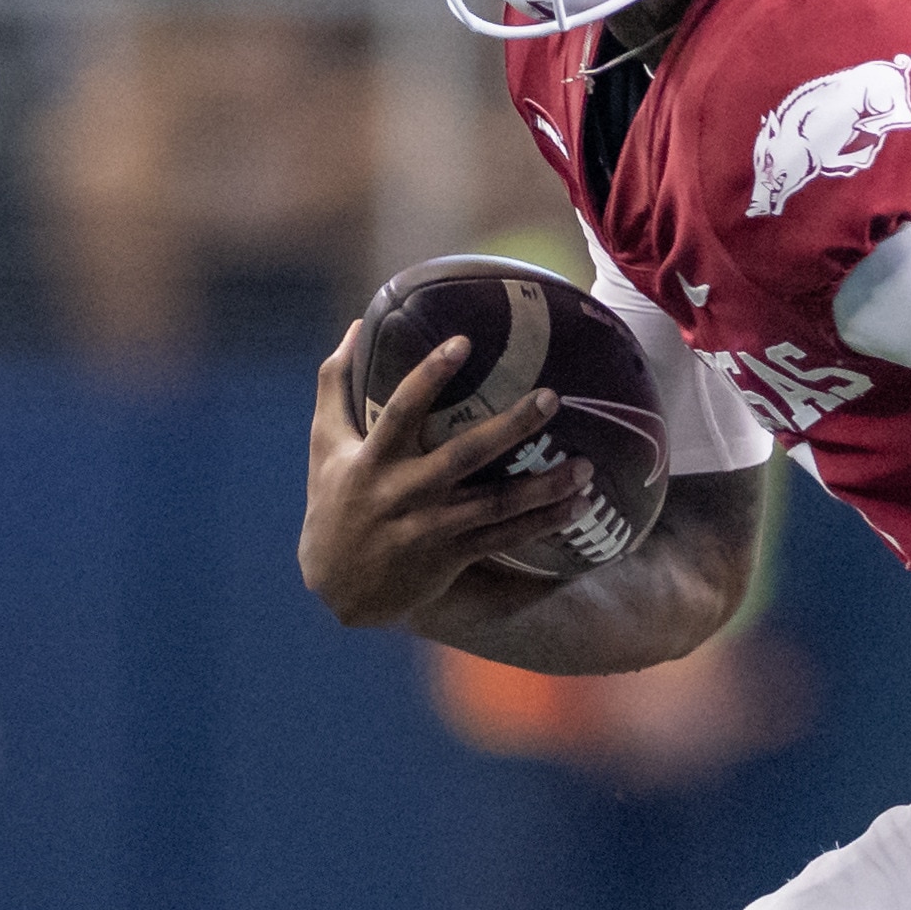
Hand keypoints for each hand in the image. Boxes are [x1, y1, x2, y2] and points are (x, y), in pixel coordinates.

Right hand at [297, 323, 577, 628]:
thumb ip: (335, 382)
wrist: (337, 585)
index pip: (401, 410)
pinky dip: (542, 523)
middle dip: (509, 427)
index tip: (464, 341)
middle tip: (551, 398)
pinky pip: (504, 538)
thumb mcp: (324, 443)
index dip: (430, 375)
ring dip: (543, 487)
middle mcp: (404, 492)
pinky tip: (578, 505)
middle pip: (463, 455)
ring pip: (495, 505)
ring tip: (586, 465)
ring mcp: (431, 527)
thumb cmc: (332, 500)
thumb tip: (355, 324)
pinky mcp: (451, 555)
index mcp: (373, 459)